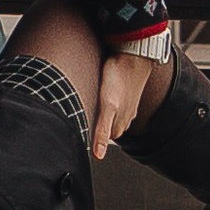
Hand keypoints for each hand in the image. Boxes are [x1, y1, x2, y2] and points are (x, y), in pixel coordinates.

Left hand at [90, 42, 170, 164]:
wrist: (132, 54)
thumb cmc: (119, 77)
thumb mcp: (107, 107)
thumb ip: (102, 131)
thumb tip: (99, 155)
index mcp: (118, 127)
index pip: (101, 142)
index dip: (89, 137)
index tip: (77, 132)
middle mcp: (124, 120)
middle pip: (105, 131)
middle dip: (93, 128)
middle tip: (79, 119)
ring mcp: (125, 108)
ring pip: (109, 118)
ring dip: (99, 116)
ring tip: (87, 109)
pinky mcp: (124, 95)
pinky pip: (112, 105)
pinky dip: (105, 104)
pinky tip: (100, 97)